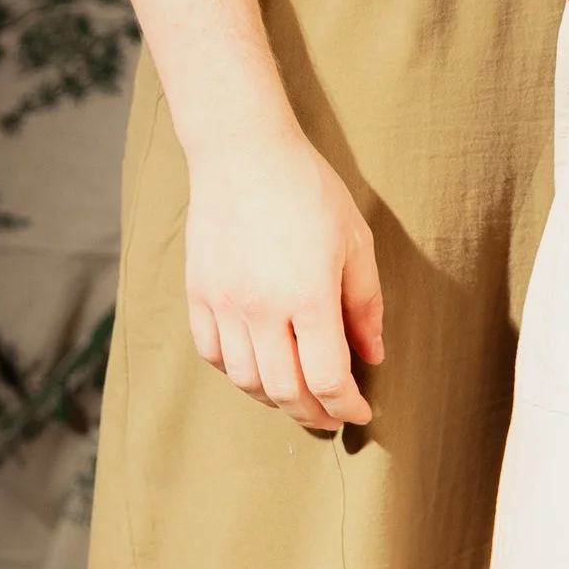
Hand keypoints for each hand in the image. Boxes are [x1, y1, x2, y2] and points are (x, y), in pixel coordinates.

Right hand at [183, 126, 385, 432]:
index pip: (328, 377)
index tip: (359, 412)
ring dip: (275, 399)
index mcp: (308, 294)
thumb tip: (370, 356)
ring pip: (246, 380)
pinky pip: (213, 354)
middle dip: (314, 414)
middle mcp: (261, 307)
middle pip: (285, 390)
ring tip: (298, 396)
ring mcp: (223, 302)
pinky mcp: (198, 293)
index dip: (347, 406)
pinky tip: (258, 367)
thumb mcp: (355, 241)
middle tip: (332, 417)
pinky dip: (237, 373)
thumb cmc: (308, 190)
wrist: (243, 152)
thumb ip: (365, 304)